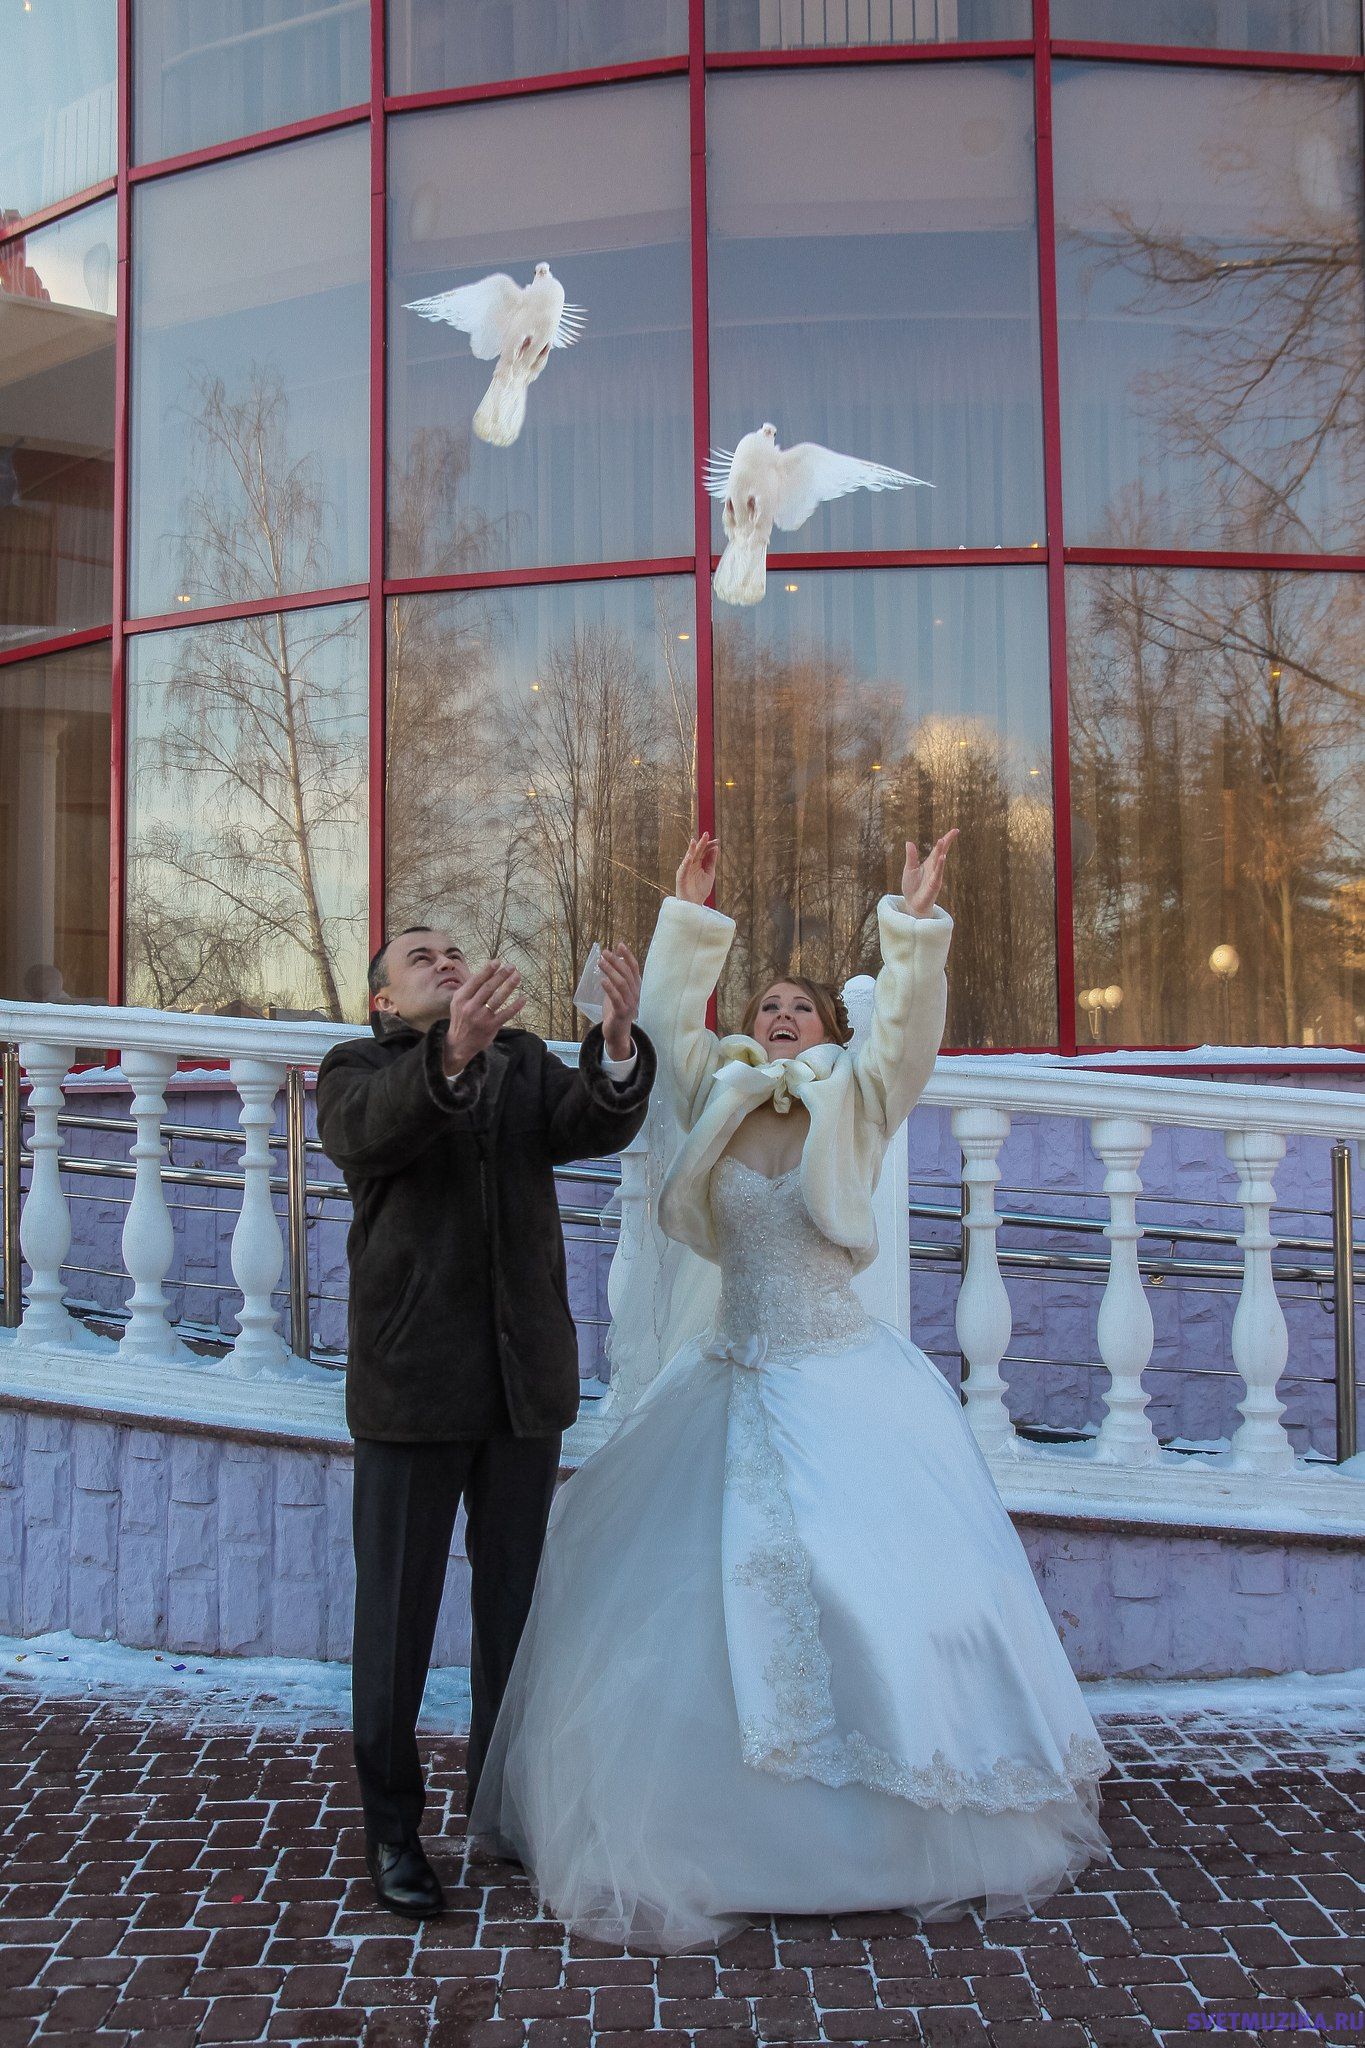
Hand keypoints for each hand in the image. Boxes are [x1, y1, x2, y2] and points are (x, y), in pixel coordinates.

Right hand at [444, 960, 524, 1073]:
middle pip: (488, 987)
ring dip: (509, 986)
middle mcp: (470, 1007)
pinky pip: (506, 1014)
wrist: (459, 1044)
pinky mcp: (491, 1027)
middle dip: (501, 975)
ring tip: (517, 976)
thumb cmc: (461, 1018)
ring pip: (498, 998)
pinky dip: (515, 1006)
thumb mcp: (458, 1002)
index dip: (488, 970)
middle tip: (512, 966)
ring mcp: (481, 1017)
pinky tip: (523, 998)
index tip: (498, 962)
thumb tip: (486, 972)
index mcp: (461, 998)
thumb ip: (470, 989)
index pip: (476, 981)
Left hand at [599, 944, 641, 1060]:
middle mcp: (635, 994)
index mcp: (636, 987)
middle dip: (616, 961)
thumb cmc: (617, 1010)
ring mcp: (630, 1003)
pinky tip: (602, 980)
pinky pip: (616, 998)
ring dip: (611, 971)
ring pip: (622, 984)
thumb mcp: (619, 991)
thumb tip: (615, 959)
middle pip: (627, 973)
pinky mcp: (622, 1012)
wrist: (618, 1033)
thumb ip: (618, 977)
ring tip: (601, 962)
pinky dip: (610, 988)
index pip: (634, 968)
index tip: (620, 945)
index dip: (628, 956)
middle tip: (604, 953)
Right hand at [675, 831, 718, 905]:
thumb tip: (715, 848)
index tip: (717, 841)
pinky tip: (689, 857)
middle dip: (701, 843)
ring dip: (691, 849)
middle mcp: (691, 865)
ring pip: (688, 858)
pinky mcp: (681, 878)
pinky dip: (686, 863)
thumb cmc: (700, 889)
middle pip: (696, 852)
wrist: (693, 905)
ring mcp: (685, 870)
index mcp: (698, 863)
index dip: (709, 845)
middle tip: (707, 834)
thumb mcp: (709, 874)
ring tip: (694, 841)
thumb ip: (711, 862)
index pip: (704, 851)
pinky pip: (683, 869)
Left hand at [901, 830, 957, 917]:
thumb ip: (911, 856)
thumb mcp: (909, 869)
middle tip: (953, 832)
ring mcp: (935, 876)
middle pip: (942, 852)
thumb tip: (909, 842)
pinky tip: (942, 858)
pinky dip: (940, 866)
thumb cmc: (912, 888)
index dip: (946, 839)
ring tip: (942, 840)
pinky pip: (938, 874)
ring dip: (941, 851)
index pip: (939, 849)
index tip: (955, 830)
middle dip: (946, 842)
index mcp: (929, 863)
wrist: (912, 905)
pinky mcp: (934, 885)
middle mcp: (935, 868)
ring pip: (939, 862)